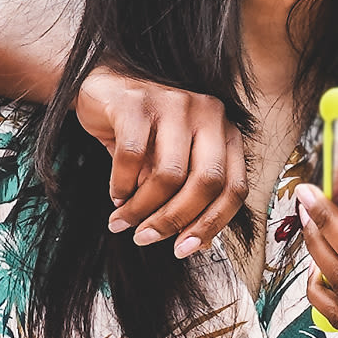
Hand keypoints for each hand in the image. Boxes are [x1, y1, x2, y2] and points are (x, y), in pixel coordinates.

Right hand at [70, 66, 242, 258]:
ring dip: (142, 209)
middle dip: (174, 220)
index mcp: (225, 130)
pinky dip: (121, 185)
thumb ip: (188, 197)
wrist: (103, 87)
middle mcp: (208, 112)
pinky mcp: (137, 102)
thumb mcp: (171, 164)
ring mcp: (174, 102)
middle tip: (146, 239)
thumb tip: (201, 245)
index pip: (234, 187)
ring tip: (123, 223)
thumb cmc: (144, 132)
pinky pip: (132, 157)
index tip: (185, 249)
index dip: (212, 224)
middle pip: (206, 182)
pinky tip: (115, 196)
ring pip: (168, 174)